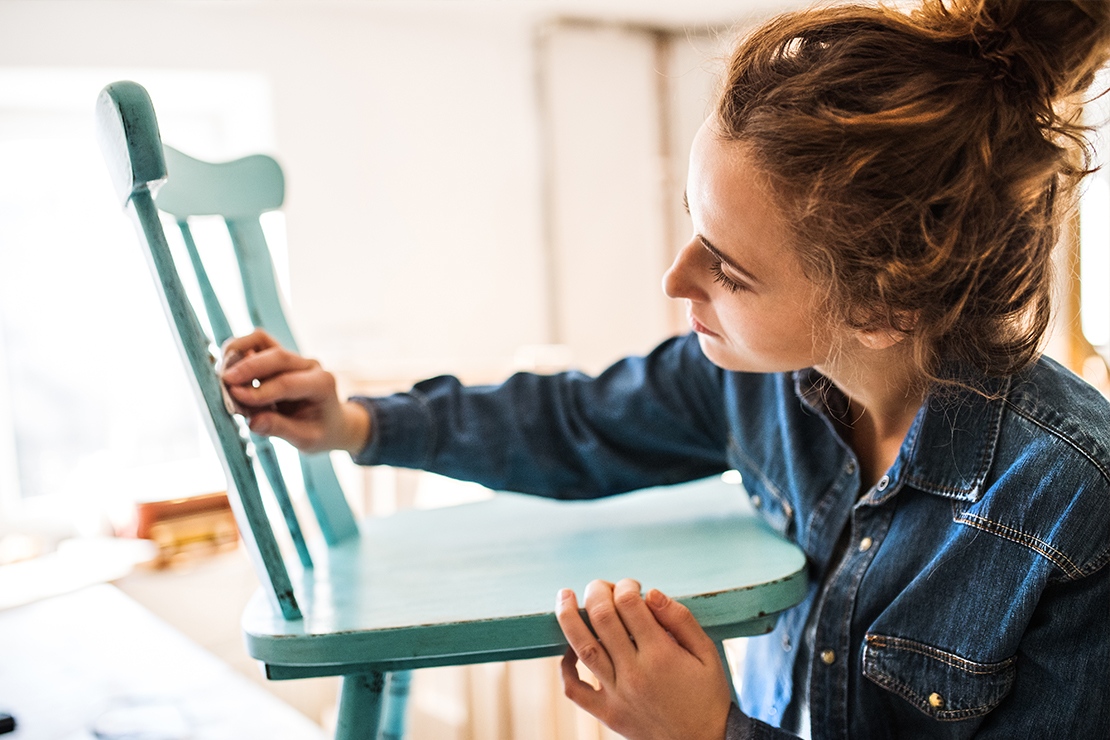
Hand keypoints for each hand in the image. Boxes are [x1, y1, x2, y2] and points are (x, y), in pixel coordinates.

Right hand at [219, 329, 369, 454]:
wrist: (331, 422)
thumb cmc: (319, 432)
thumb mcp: (306, 439)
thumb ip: (281, 429)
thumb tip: (253, 422)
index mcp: (322, 384)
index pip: (287, 383)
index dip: (259, 390)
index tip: (235, 398)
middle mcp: (309, 365)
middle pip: (276, 356)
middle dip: (247, 368)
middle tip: (224, 383)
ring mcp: (294, 358)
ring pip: (263, 341)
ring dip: (239, 353)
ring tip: (222, 374)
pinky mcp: (279, 356)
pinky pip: (256, 344)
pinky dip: (237, 351)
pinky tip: (226, 369)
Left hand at [555, 578, 731, 739]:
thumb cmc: (708, 695)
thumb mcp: (707, 653)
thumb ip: (680, 619)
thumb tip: (651, 593)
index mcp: (661, 654)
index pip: (629, 605)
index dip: (625, 586)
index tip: (631, 585)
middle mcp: (634, 672)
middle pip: (602, 619)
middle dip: (596, 593)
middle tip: (599, 585)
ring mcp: (617, 694)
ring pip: (583, 648)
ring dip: (569, 617)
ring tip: (564, 596)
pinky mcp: (608, 714)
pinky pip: (576, 690)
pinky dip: (566, 668)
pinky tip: (569, 649)